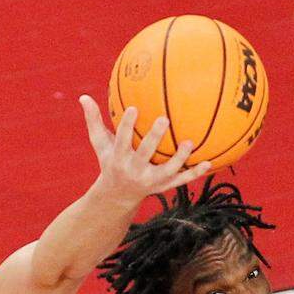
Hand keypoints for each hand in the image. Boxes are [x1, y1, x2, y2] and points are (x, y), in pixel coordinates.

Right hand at [79, 95, 212, 202]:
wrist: (118, 196)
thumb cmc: (110, 162)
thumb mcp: (100, 145)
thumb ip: (94, 121)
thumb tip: (83, 97)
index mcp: (119, 159)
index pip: (121, 140)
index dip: (126, 126)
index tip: (132, 108)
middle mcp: (134, 170)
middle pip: (144, 154)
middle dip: (153, 138)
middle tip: (164, 119)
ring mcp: (151, 181)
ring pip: (166, 170)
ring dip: (179, 158)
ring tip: (190, 143)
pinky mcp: (164, 186)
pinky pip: (181, 180)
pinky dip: (195, 172)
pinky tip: (209, 162)